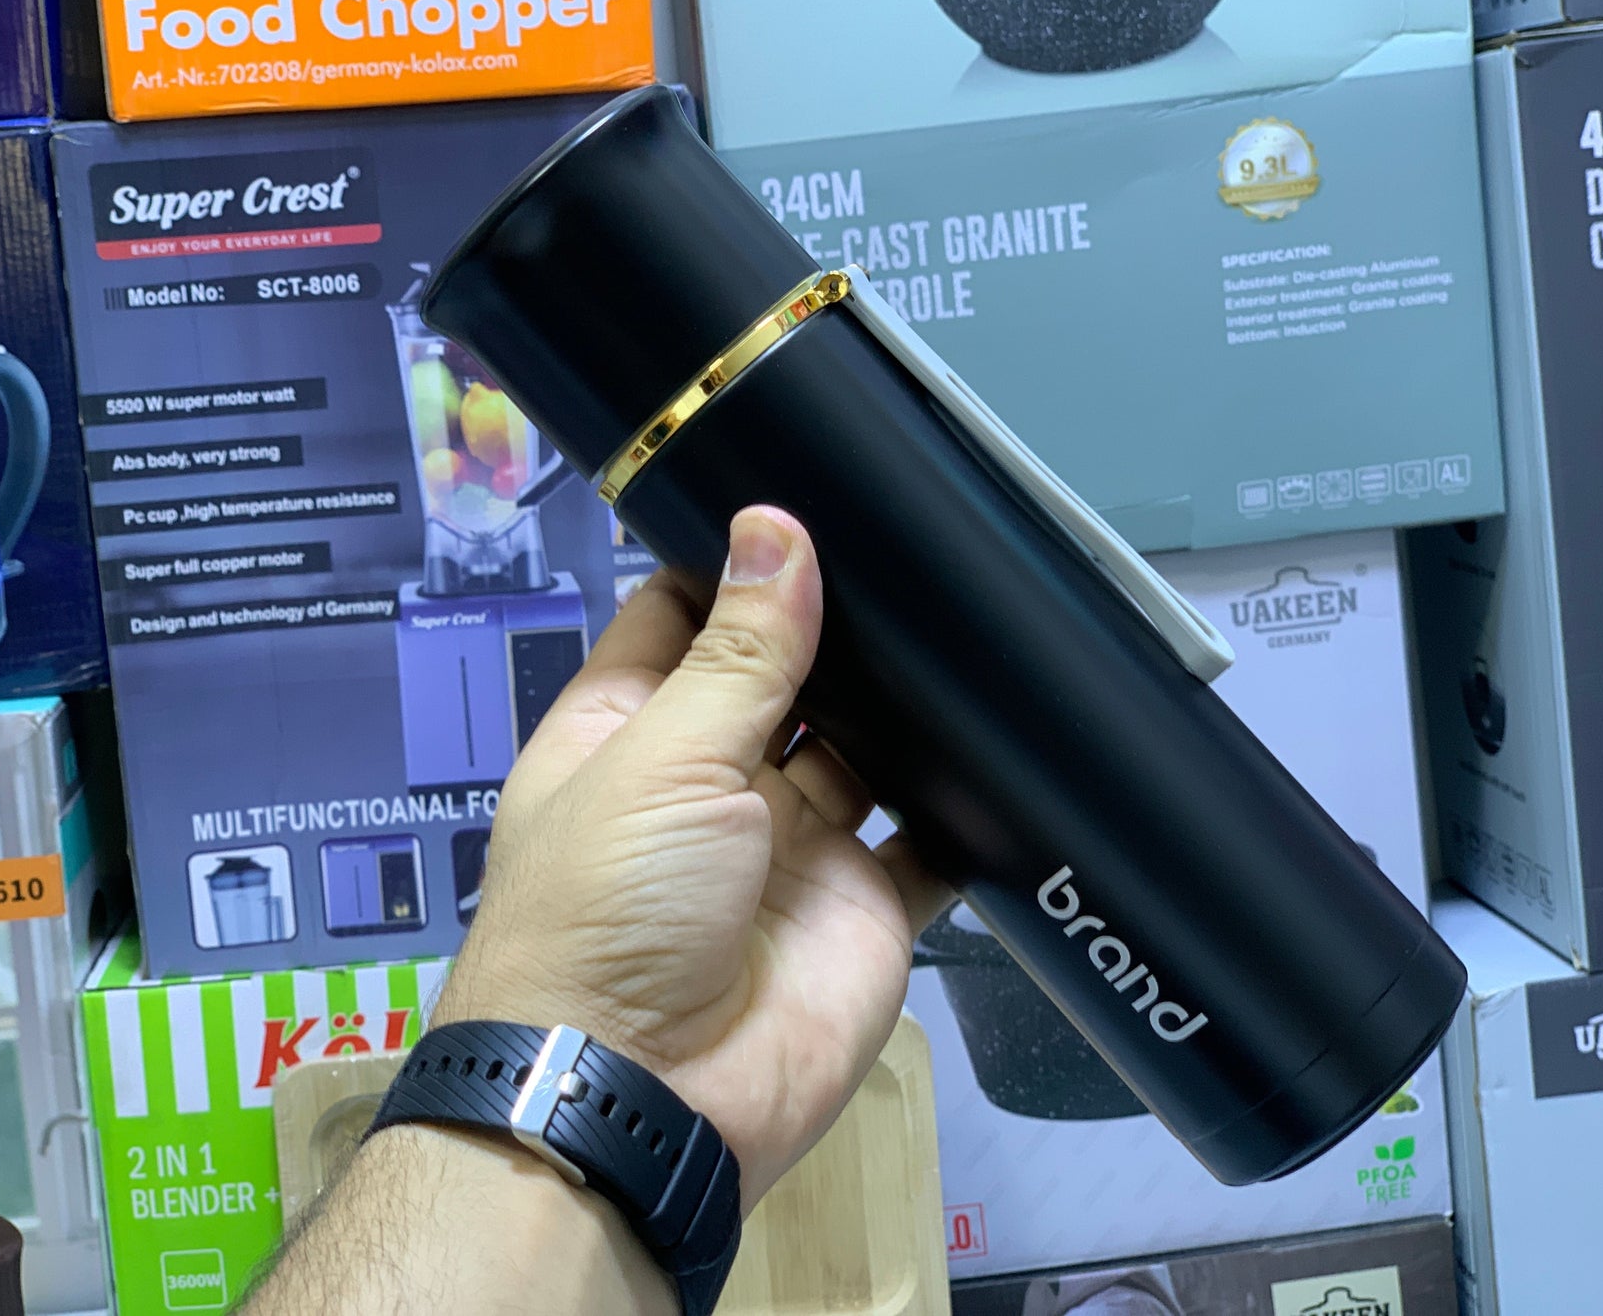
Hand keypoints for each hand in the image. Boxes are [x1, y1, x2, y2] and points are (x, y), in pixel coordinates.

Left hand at [433, 505, 950, 1203]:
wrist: (641, 1105)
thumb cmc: (600, 920)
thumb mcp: (659, 761)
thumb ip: (737, 652)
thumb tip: (775, 530)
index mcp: (627, 732)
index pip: (680, 618)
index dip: (735, 561)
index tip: (803, 497)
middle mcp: (710, 780)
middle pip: (783, 675)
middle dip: (834, 624)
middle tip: (910, 542)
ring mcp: (792, 844)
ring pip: (864, 749)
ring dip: (902, 702)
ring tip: (964, 616)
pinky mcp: (865, 905)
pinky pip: (929, 842)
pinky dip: (963, 802)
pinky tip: (1001, 738)